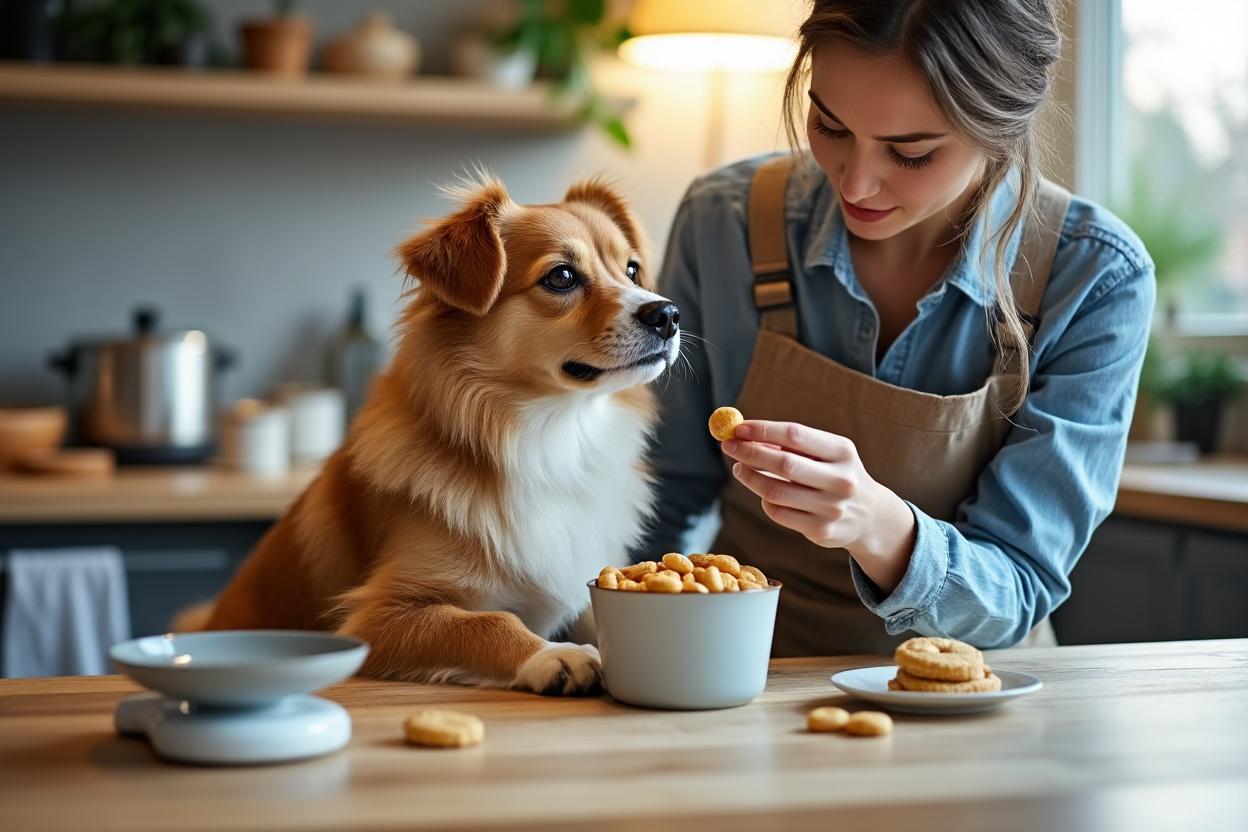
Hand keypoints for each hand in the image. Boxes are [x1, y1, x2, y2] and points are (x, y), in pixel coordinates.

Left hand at [720, 420, 916, 590]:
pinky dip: (766, 501)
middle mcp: (841, 480)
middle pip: (784, 464)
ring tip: (740, 468)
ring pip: (776, 492)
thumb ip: (791, 445)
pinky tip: (765, 493)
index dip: (763, 430)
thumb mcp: (827, 453)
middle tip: (729, 447)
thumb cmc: (836, 474)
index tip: (738, 428)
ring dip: (750, 478)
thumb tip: (745, 435)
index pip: (795, 435)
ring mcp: (832, 508)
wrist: (870, 516)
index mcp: (842, 451)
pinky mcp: (822, 531)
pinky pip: (780, 513)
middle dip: (750, 453)